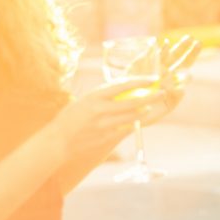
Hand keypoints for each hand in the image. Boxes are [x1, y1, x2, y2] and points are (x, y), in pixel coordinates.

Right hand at [50, 77, 165, 156]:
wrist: (58, 140)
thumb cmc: (71, 117)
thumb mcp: (84, 100)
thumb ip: (102, 95)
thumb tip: (122, 86)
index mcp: (94, 97)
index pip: (121, 86)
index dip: (139, 82)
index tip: (151, 79)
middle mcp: (100, 110)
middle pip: (131, 102)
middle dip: (149, 97)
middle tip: (160, 93)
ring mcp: (104, 125)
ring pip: (131, 117)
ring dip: (143, 112)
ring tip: (149, 107)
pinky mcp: (105, 138)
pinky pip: (124, 130)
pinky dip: (132, 124)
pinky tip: (138, 121)